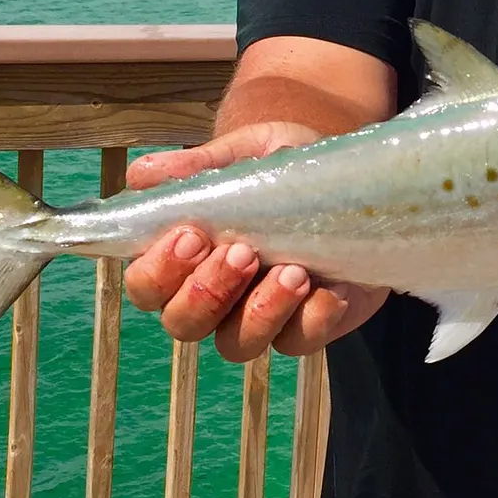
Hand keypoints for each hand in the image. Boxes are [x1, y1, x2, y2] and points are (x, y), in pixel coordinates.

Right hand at [122, 121, 389, 359]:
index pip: (146, 285)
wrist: (353, 181)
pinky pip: (298, 342)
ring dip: (261, 311)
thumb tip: (143, 174)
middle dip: (208, 291)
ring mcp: (258, 318)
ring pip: (236, 344)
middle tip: (243, 252)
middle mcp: (214, 297)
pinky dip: (312, 318)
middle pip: (183, 323)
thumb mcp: (247, 153)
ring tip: (293, 271)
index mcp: (184, 258)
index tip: (191, 235)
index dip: (160, 270)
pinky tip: (330, 289)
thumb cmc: (284, 171)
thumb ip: (199, 167)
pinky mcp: (305, 328)